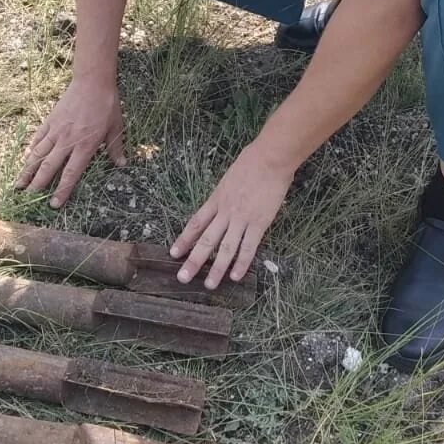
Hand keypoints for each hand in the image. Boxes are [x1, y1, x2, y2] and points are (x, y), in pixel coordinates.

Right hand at [16, 76, 125, 206]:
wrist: (92, 81)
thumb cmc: (107, 105)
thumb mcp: (116, 127)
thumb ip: (115, 148)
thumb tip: (122, 163)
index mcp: (85, 146)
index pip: (70, 174)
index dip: (62, 190)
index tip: (53, 204)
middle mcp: (67, 141)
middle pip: (49, 167)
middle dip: (37, 184)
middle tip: (27, 198)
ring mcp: (56, 130)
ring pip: (39, 154)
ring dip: (28, 170)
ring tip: (18, 184)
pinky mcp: (50, 120)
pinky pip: (38, 137)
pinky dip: (31, 148)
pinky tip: (25, 157)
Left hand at [170, 144, 292, 288]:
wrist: (269, 159)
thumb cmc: (251, 162)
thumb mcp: (228, 179)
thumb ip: (223, 195)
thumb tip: (219, 206)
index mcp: (216, 199)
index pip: (195, 223)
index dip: (184, 240)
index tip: (174, 253)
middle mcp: (225, 212)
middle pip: (206, 240)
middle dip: (193, 260)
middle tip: (183, 277)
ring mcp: (242, 219)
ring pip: (225, 248)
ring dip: (216, 268)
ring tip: (209, 285)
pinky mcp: (259, 223)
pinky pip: (249, 247)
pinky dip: (242, 263)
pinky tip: (236, 276)